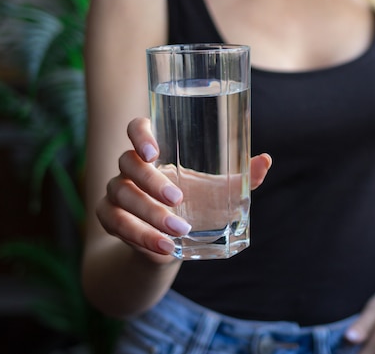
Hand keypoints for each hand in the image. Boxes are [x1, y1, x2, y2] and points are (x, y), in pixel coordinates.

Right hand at [95, 117, 271, 262]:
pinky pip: (116, 223)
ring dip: (150, 214)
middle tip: (178, 199)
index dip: (139, 134)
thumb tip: (265, 160)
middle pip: (127, 163)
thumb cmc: (195, 205)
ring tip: (179, 230)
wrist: (171, 242)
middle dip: (151, 182)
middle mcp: (130, 167)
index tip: (154, 153)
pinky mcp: (109, 217)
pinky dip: (142, 236)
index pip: (136, 128)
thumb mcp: (217, 192)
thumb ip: (241, 179)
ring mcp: (115, 191)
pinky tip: (165, 247)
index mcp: (154, 151)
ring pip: (121, 194)